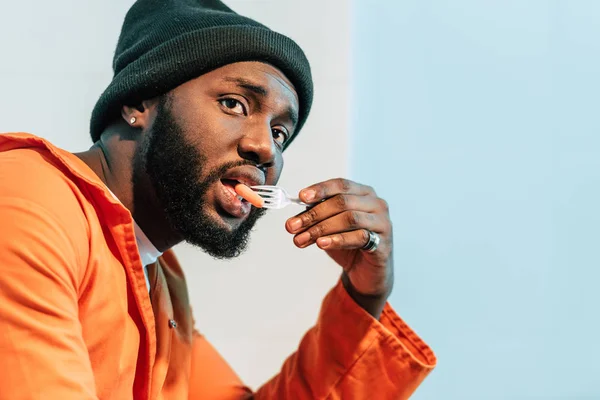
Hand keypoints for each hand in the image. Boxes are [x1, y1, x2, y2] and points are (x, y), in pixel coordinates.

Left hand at [285, 179, 393, 315]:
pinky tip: (322, 244)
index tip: (301, 197)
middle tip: (292, 226)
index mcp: (363, 193)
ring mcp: (382, 223)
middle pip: (342, 202)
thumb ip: (315, 218)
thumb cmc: (349, 244)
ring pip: (349, 218)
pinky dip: (337, 239)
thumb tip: (293, 220)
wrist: (365, 272)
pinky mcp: (383, 243)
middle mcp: (375, 204)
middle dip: (314, 214)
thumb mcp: (329, 227)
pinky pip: (359, 237)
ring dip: (321, 228)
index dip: (320, 189)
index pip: (340, 185)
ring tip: (302, 239)